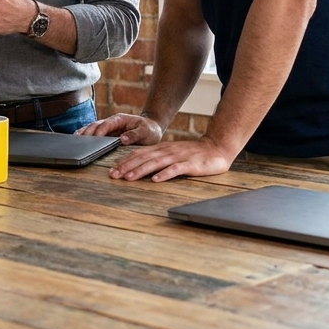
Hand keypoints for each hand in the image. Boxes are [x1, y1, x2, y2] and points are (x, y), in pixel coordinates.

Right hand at [75, 113, 163, 145]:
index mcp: (120, 119)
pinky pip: (95, 131)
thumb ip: (134, 135)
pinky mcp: (108, 132)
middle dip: (87, 132)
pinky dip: (86, 133)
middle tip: (79, 141)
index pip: (106, 124)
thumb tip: (122, 139)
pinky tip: (78, 137)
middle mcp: (112, 121)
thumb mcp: (145, 132)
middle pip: (96, 125)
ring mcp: (109, 126)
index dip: (99, 131)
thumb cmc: (149, 130)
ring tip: (75, 138)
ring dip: (84, 132)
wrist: (151, 128)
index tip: (94, 140)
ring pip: (93, 127)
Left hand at [108, 137, 235, 182]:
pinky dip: (165, 174)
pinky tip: (156, 180)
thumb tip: (138, 165)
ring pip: (156, 163)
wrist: (216, 148)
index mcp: (161, 149)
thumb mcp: (171, 153)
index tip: (112, 170)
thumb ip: (157, 158)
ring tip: (129, 177)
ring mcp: (178, 157)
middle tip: (113, 175)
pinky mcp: (190, 164)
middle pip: (143, 158)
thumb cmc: (192, 154)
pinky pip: (176, 169)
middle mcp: (167, 151)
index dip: (124, 161)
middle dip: (127, 166)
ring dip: (141, 170)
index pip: (139, 154)